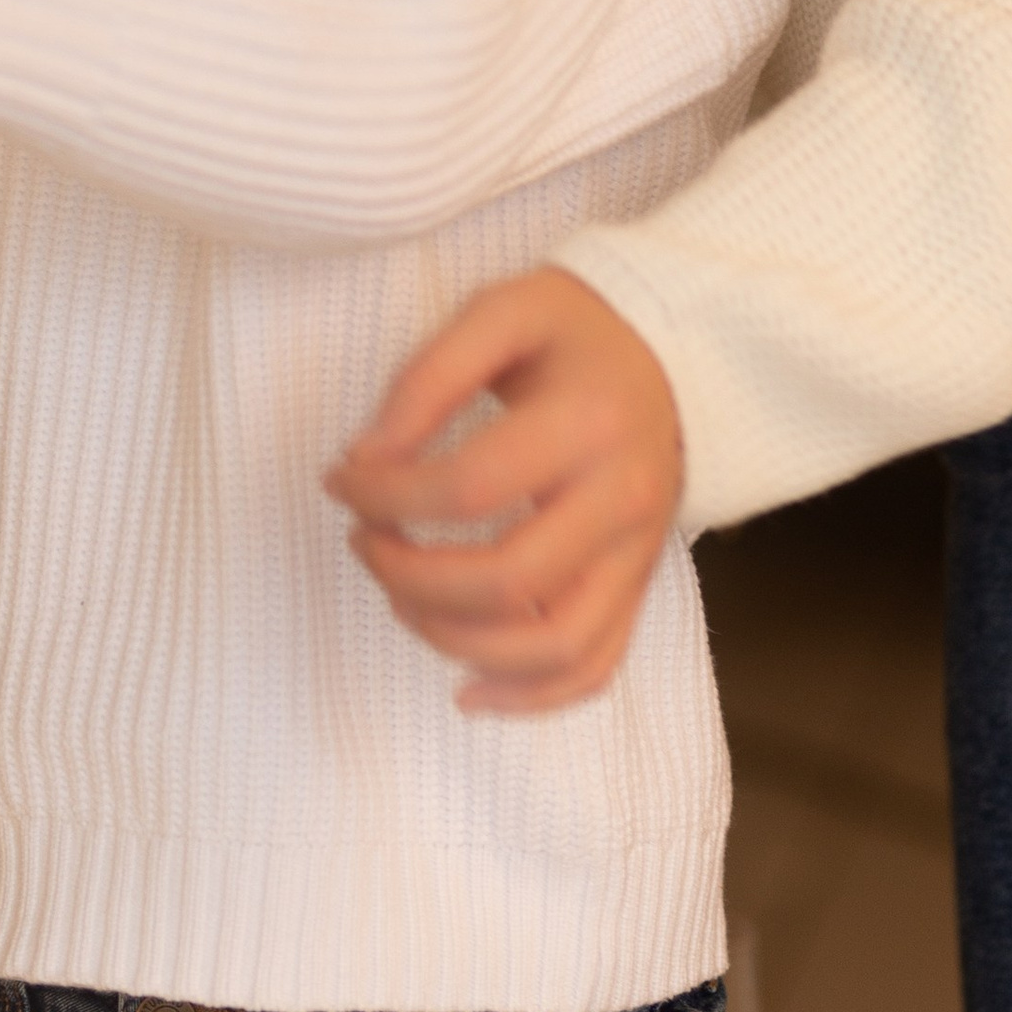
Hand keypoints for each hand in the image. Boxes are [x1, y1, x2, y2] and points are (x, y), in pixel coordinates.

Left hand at [325, 270, 683, 712]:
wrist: (671, 356)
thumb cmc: (572, 332)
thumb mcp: (502, 314)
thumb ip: (429, 375)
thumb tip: (366, 458)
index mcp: (588, 423)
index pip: (469, 488)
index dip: (385, 495)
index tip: (340, 479)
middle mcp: (622, 500)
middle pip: (507, 581)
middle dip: (409, 575)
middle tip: (363, 539)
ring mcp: (636, 555)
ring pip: (553, 646)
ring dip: (456, 641)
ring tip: (400, 598)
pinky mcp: (637, 588)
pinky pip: (592, 668)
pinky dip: (528, 698)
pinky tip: (465, 689)